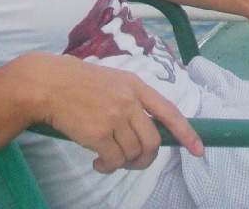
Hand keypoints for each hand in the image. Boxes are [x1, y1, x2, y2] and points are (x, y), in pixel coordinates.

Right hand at [20, 55, 203, 173]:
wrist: (49, 84)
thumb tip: (147, 131)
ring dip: (125, 163)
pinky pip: (114, 161)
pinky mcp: (99, 134)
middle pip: (153, 141)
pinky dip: (108, 167)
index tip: (199, 150)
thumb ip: (131, 100)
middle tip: (134, 161)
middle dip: (147, 158)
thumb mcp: (112, 81)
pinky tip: (98, 162)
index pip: (169, 111)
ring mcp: (114, 116)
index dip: (186, 132)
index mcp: (135, 85)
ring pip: (134, 153)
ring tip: (109, 159)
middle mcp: (129, 100)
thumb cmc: (79, 83)